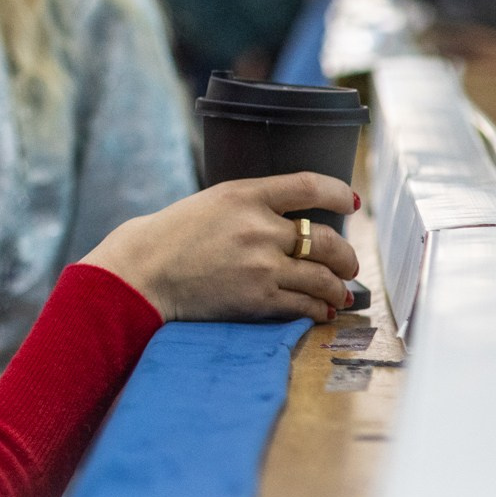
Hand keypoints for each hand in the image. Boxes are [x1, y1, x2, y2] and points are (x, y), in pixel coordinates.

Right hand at [81, 173, 362, 324]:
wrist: (144, 272)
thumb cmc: (175, 235)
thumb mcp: (213, 202)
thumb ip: (254, 206)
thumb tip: (297, 223)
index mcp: (244, 195)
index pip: (309, 186)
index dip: (338, 192)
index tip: (351, 202)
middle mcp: (259, 228)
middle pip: (328, 239)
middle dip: (346, 255)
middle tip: (348, 263)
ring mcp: (261, 266)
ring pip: (324, 277)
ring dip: (338, 287)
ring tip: (340, 292)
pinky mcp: (258, 299)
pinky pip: (306, 305)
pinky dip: (320, 310)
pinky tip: (321, 310)